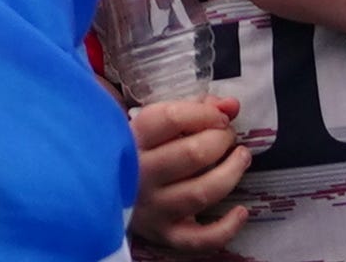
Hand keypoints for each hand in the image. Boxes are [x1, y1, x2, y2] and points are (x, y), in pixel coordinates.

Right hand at [123, 95, 246, 251]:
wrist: (103, 192)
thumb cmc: (138, 152)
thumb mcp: (155, 125)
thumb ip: (194, 109)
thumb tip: (231, 105)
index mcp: (133, 139)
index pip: (170, 119)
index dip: (204, 114)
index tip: (220, 116)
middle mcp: (140, 175)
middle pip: (192, 154)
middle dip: (221, 140)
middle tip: (228, 136)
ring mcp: (153, 208)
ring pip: (201, 193)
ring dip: (231, 172)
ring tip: (242, 158)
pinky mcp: (164, 234)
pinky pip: (199, 239)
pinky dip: (226, 228)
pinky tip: (241, 211)